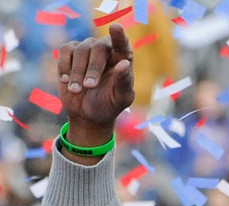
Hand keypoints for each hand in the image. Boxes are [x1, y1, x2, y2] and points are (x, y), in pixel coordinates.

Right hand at [57, 24, 134, 144]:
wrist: (88, 114)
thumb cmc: (109, 105)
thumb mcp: (120, 99)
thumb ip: (124, 82)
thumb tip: (124, 63)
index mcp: (122, 57)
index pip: (122, 43)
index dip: (119, 36)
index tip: (116, 28)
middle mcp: (105, 48)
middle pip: (98, 48)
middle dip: (93, 68)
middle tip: (89, 87)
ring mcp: (87, 48)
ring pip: (80, 50)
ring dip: (77, 73)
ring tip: (76, 91)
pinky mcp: (70, 52)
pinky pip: (65, 51)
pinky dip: (64, 66)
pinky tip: (65, 81)